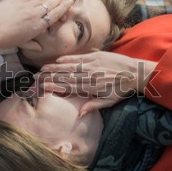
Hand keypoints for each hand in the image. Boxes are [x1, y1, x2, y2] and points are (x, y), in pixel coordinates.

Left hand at [0, 0, 73, 52]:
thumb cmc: (5, 40)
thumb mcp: (21, 44)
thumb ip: (32, 45)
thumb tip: (40, 49)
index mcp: (38, 26)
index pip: (55, 14)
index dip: (64, 7)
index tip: (69, 2)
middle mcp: (35, 14)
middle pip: (52, 3)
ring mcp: (27, 5)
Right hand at [38, 51, 156, 115]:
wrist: (135, 72)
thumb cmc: (121, 89)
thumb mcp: (108, 101)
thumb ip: (93, 106)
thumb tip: (79, 114)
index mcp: (90, 88)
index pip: (68, 87)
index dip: (55, 87)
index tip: (43, 88)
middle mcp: (89, 76)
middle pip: (65, 77)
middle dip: (50, 77)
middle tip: (36, 77)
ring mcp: (91, 65)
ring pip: (69, 67)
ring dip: (55, 68)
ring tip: (42, 69)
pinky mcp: (96, 56)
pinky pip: (78, 58)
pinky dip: (68, 60)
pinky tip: (58, 61)